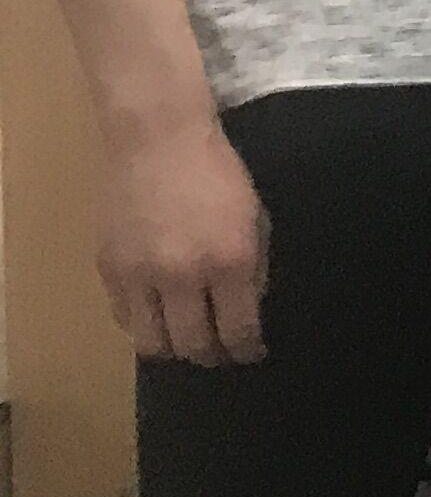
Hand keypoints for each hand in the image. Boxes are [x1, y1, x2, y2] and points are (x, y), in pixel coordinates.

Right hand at [97, 118, 268, 364]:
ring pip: (151, 343)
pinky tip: (158, 315)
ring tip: (186, 339)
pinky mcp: (108, 268)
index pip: (238, 331)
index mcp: (229, 262)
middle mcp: (182, 275)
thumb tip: (248, 310)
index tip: (251, 353)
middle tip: (219, 352)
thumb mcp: (256, 218)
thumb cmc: (218, 173)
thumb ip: (254, 269)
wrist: (157, 139)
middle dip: (211, 357)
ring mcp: (139, 274)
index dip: (247, 351)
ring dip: (172, 348)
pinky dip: (143, 324)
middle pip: (192, 346)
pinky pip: (124, 317)